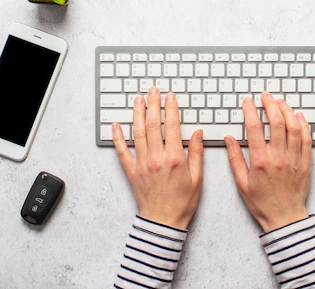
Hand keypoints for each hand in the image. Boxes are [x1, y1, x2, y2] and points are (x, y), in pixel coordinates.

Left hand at [113, 87, 203, 228]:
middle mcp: (157, 158)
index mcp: (175, 159)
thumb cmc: (183, 202)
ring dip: (137, 114)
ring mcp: (142, 164)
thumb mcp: (198, 178)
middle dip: (153, 104)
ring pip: (138, 133)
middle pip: (153, 125)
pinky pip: (122, 152)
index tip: (171, 96)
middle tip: (153, 90)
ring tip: (138, 99)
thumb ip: (197, 153)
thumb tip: (198, 133)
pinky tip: (116, 125)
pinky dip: (118, 137)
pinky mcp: (132, 172)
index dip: (171, 108)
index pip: (172, 126)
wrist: (164, 222)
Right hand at [224, 92, 311, 232]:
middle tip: (265, 96)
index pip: (254, 128)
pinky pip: (307, 139)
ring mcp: (294, 159)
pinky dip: (303, 125)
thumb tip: (229, 138)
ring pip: (293, 127)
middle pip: (276, 122)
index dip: (250, 110)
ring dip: (287, 110)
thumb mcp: (241, 183)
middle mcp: (278, 157)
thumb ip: (235, 158)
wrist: (284, 218)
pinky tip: (298, 117)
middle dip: (270, 104)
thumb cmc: (262, 203)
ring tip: (280, 102)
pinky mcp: (305, 163)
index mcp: (260, 162)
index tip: (248, 102)